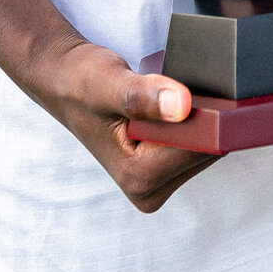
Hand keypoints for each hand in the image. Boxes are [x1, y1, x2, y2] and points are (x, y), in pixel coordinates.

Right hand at [30, 33, 217, 211]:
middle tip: (171, 88)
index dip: (207, 113)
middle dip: (201, 115)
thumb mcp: (108, 83)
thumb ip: (142, 96)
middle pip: (207, 149)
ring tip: (166, 97)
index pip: (199, 147)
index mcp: (137, 178)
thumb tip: (181, 106)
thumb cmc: (81, 81)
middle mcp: (148, 190)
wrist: (65, 81)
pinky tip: (170, 106)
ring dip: (197, 116)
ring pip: (206, 144)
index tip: (192, 87)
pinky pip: (198, 143)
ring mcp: (157, 183)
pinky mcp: (163, 170)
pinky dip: (193, 120)